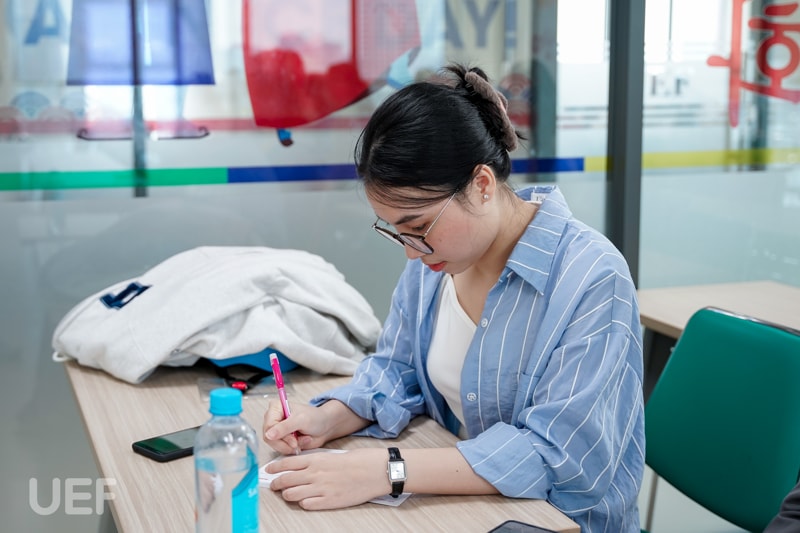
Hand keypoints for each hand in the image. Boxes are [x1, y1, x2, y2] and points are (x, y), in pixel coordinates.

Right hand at [262, 401, 328, 453]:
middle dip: (286, 443)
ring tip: (304, 439)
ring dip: (291, 446)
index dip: (279, 436)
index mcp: (276, 408)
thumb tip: (268, 435)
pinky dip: (293, 449)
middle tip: (298, 443)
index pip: (268, 426)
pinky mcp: (281, 440)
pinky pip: (281, 449)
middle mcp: (273, 418)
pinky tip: (302, 442)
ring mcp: (276, 430)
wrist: (325, 427)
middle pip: (269, 438)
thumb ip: (284, 427)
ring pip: (275, 445)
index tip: (293, 441)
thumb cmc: (315, 418)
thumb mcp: (301, 420)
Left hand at [266, 448, 388, 509]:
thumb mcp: (332, 455)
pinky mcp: (329, 501)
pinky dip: (303, 503)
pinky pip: (307, 504)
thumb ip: (315, 461)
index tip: (268, 471)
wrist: (375, 471)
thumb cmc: (358, 461)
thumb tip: (301, 467)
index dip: (274, 468)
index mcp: (316, 460)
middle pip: (285, 480)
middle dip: (276, 484)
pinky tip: (305, 500)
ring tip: (288, 494)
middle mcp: (315, 474)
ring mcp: (321, 489)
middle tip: (274, 485)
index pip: (287, 463)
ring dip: (287, 494)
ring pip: (292, 494)